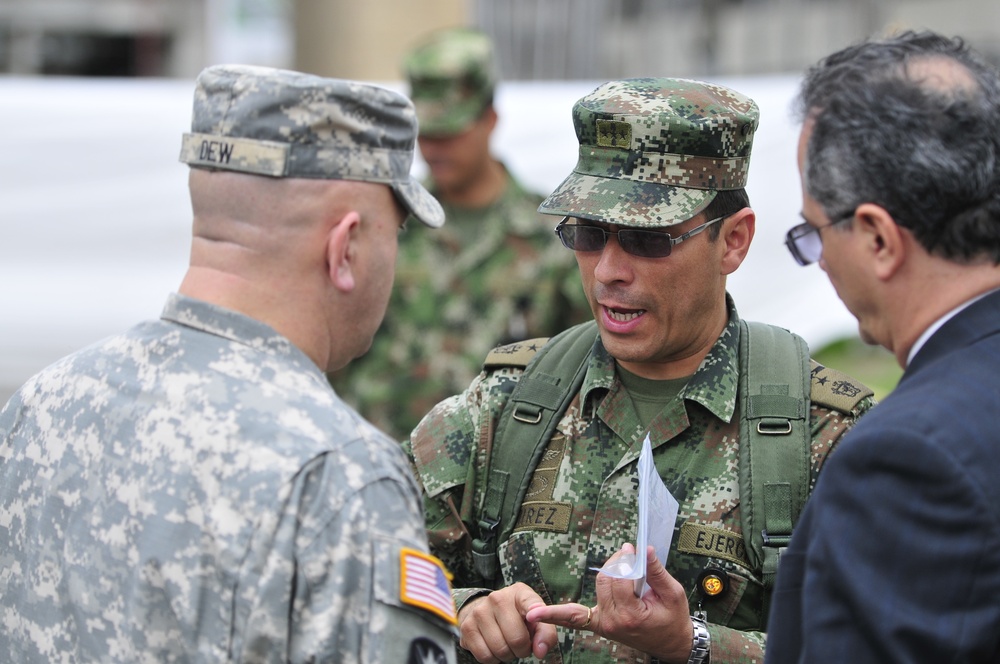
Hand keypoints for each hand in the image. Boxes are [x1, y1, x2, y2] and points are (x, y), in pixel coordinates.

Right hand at [457, 582, 558, 662]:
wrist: (487, 612)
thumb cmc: (517, 617)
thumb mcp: (536, 620)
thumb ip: (545, 633)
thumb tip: (540, 651)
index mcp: (519, 592)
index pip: (530, 602)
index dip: (534, 612)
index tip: (533, 619)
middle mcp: (497, 598)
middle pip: (517, 639)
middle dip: (522, 650)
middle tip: (521, 645)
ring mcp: (479, 611)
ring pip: (500, 650)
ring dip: (507, 656)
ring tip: (507, 644)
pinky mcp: (467, 627)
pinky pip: (485, 657)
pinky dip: (493, 659)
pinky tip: (494, 648)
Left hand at [525, 543, 693, 662]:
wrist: (672, 644)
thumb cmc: (673, 620)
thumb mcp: (673, 594)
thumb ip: (657, 572)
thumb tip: (644, 548)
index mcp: (631, 616)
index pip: (620, 579)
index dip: (626, 559)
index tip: (633, 547)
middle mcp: (612, 622)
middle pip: (605, 580)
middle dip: (617, 563)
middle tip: (630, 554)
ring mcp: (604, 625)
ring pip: (598, 586)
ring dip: (609, 573)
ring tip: (625, 566)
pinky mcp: (599, 625)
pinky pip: (574, 618)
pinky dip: (556, 614)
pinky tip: (535, 615)